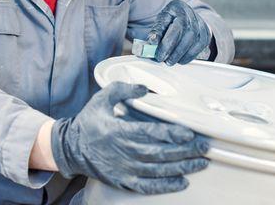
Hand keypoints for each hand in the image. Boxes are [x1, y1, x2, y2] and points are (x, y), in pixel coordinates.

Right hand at [51, 82, 208, 193]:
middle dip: (185, 151)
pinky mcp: (124, 180)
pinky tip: (182, 182)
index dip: (170, 134)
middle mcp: (123, 152)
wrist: (70, 148)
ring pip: (158, 171)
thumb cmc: (88, 122)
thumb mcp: (102, 99)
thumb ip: (123, 90)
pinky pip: (148, 186)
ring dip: (181, 168)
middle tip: (204, 147)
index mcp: (118, 131)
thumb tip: (144, 88)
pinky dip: (166, 186)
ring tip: (200, 163)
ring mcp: (124, 169)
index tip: (188, 133)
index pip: (149, 133)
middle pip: (159, 154)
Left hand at [148, 0, 210, 65]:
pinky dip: (190, 56)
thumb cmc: (171, 19)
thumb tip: (152, 42)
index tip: (158, 55)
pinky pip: (200, 48)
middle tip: (164, 60)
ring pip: (194, 42)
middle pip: (186, 35)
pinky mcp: (206, 34)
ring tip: (171, 61)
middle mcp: (192, 14)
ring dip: (181, 55)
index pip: (174, 26)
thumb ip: (156, 31)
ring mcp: (201, 24)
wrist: (186, 16)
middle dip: (174, 51)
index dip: (166, 43)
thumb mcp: (161, 21)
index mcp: (178, 7)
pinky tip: (181, 59)